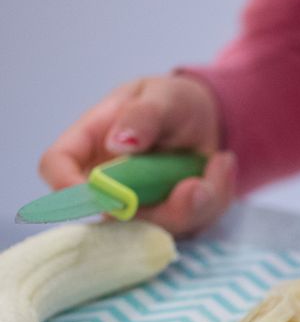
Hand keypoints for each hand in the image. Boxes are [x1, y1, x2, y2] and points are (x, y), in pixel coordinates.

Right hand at [39, 75, 236, 235]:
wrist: (207, 117)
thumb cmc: (172, 102)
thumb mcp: (162, 95)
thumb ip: (143, 115)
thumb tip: (118, 142)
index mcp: (90, 143)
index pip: (56, 167)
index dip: (68, 187)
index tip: (105, 195)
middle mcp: (107, 183)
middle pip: (114, 216)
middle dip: (164, 208)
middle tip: (198, 184)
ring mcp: (139, 206)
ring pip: (160, 226)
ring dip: (200, 200)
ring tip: (220, 162)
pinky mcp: (169, 218)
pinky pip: (193, 222)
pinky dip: (216, 196)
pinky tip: (222, 166)